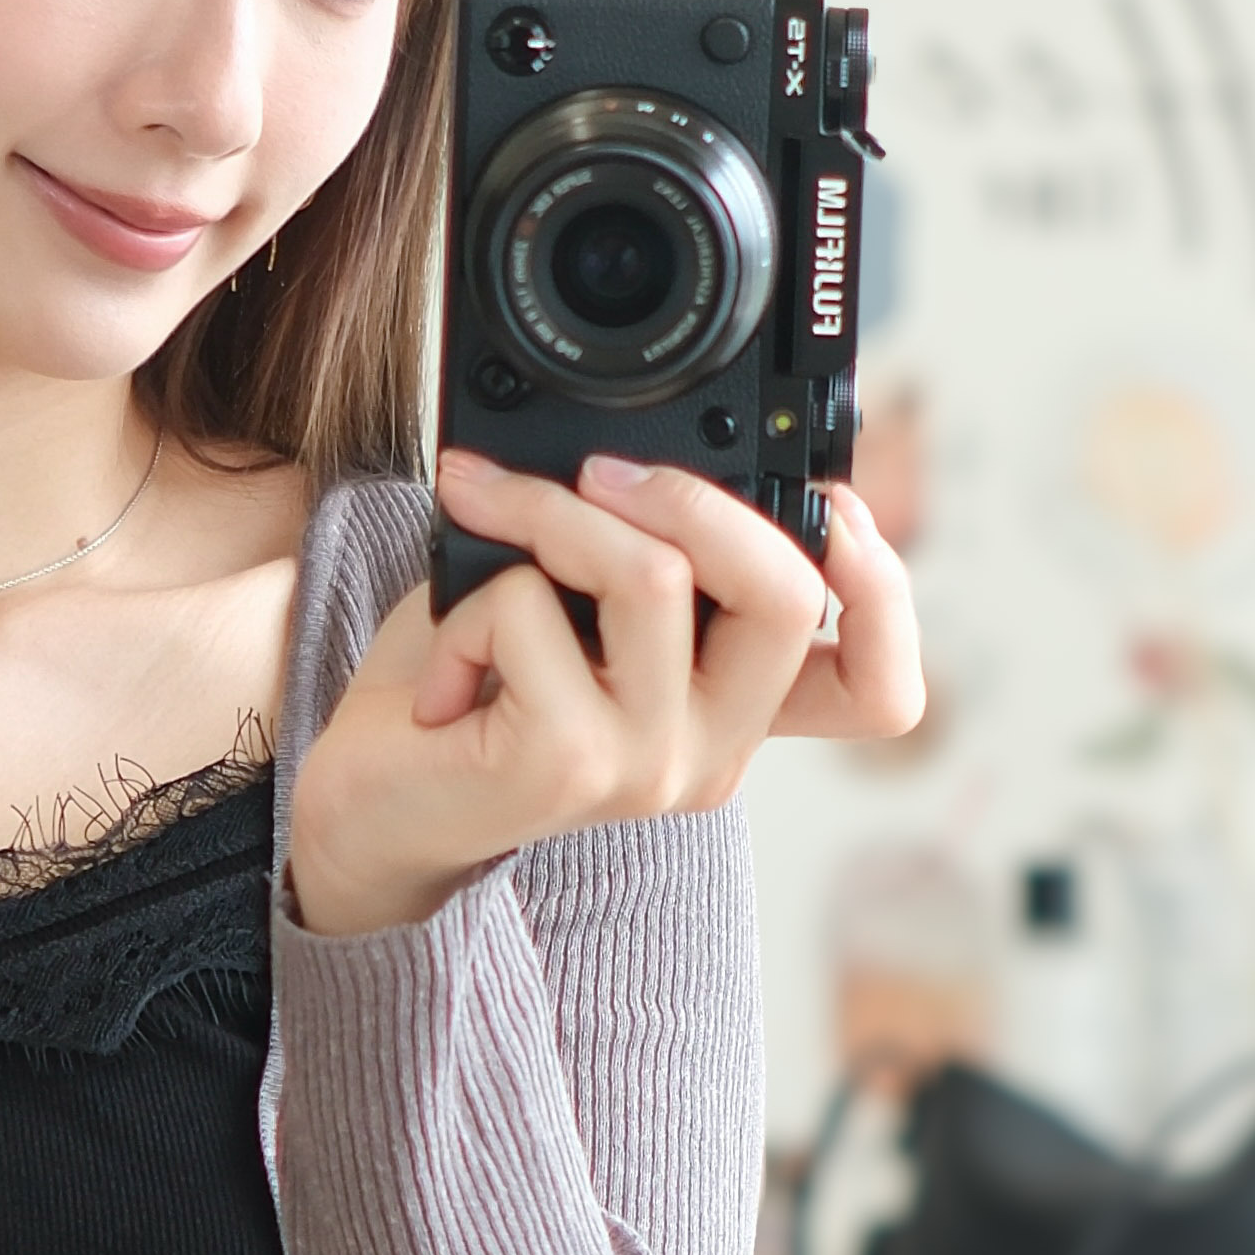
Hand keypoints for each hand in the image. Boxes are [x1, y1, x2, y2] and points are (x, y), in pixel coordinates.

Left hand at [284, 448, 927, 937]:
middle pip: (786, 594)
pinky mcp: (567, 765)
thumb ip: (647, 555)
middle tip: (597, 472)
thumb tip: (655, 450)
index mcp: (733, 710)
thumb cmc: (469, 691)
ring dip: (549, 515)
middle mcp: (711, 751)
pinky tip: (446, 664)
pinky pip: (537, 611)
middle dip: (692, 494)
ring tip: (485, 524)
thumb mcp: (580, 604)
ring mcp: (647, 768)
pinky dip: (472, 600)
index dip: (886, 589)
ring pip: (652, 575)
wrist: (368, 804)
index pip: (880, 687)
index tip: (833, 503)